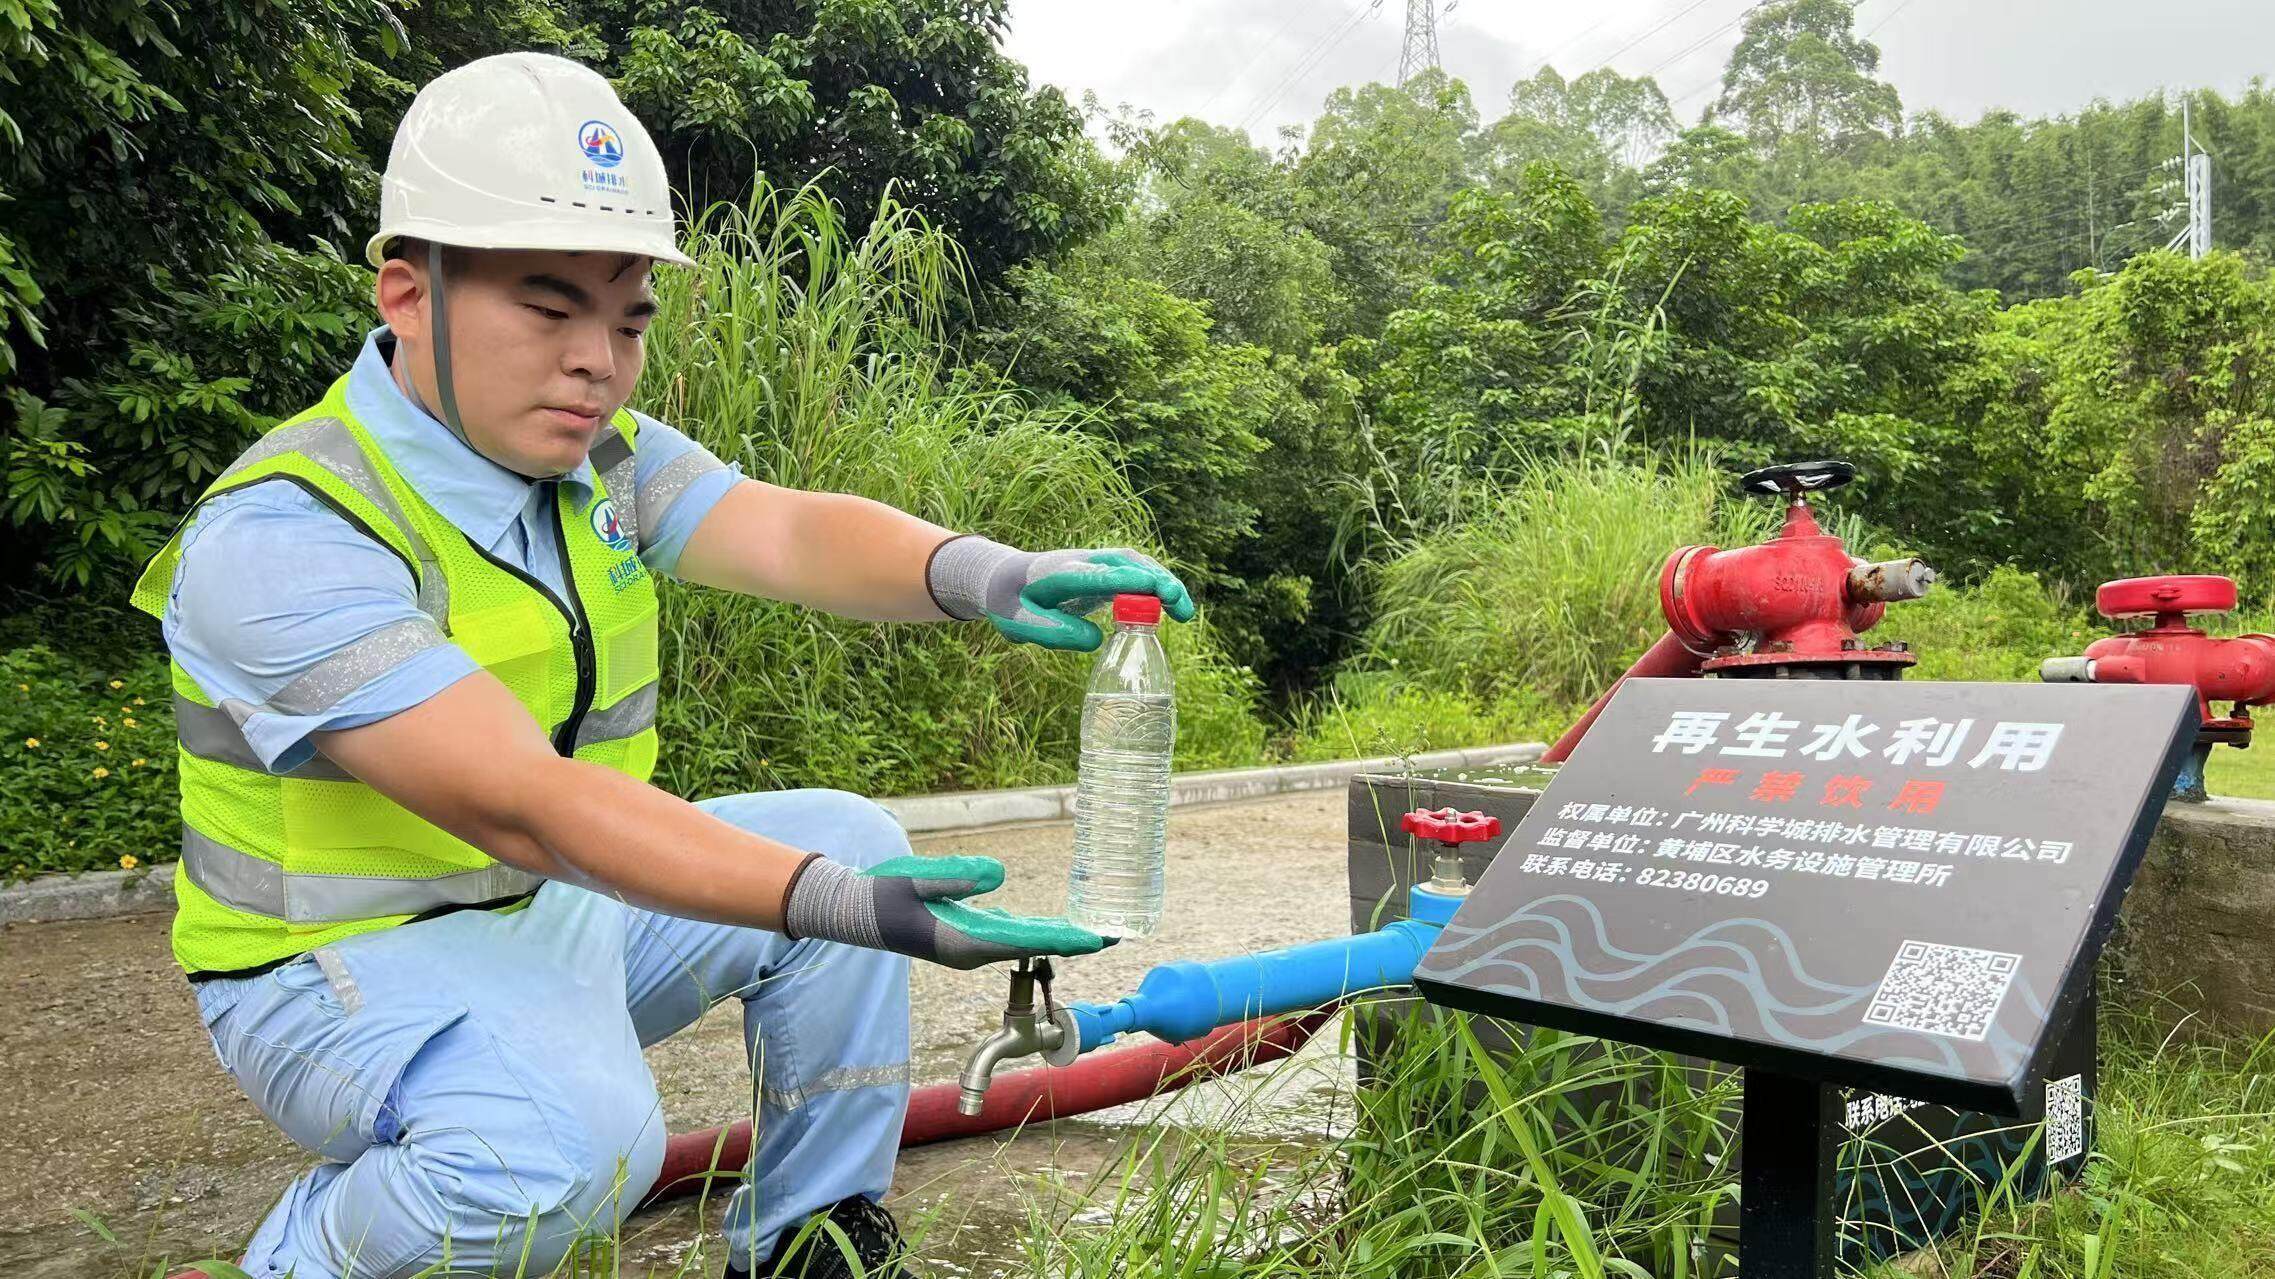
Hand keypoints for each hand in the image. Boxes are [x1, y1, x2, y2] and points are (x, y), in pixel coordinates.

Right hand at [781, 853, 1116, 969]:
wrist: (856, 911)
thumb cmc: (884, 894)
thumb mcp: (917, 877)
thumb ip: (957, 875)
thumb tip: (999, 873)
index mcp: (966, 940)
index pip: (1027, 940)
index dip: (1065, 938)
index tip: (1098, 938)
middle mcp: (974, 950)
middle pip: (1035, 946)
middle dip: (1074, 941)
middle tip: (1115, 934)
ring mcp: (970, 946)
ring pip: (1026, 943)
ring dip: (1060, 938)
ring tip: (1095, 932)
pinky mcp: (966, 937)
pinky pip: (1011, 936)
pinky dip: (1038, 932)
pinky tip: (1054, 927)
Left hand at [926, 536, 1196, 650]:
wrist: (1003, 579)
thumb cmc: (1010, 603)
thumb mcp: (1020, 624)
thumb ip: (1053, 632)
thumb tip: (1096, 640)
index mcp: (1061, 573)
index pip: (1100, 576)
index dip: (1129, 582)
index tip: (1156, 591)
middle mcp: (1083, 562)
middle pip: (1128, 563)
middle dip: (1157, 582)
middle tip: (1180, 608)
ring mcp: (1095, 563)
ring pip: (1137, 564)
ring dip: (1163, 583)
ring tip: (1184, 612)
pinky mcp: (1103, 571)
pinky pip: (1135, 572)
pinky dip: (1156, 585)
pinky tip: (1170, 606)